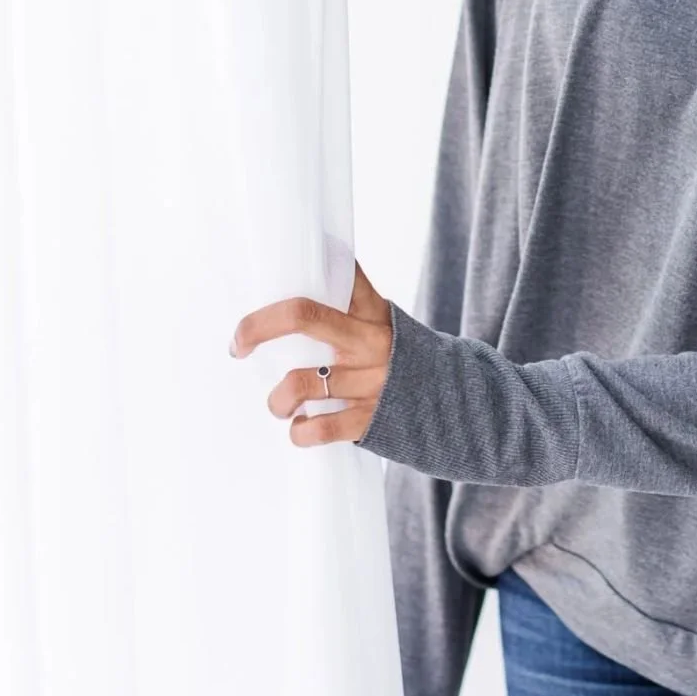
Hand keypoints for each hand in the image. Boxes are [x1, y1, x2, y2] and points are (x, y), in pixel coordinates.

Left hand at [229, 260, 393, 445]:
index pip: (339, 272)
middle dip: (258, 326)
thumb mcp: (386, 323)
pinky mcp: (370, 419)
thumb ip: (353, 303)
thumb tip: (317, 263)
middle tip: (238, 343)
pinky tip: (300, 429)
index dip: (309, 262)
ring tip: (279, 404)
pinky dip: (300, 432)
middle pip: (302, 316)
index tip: (269, 272)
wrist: (458, 404)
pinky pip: (319, 428)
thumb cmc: (405, 359)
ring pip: (299, 383)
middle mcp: (370, 340)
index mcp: (373, 311)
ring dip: (278, 400)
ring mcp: (370, 381)